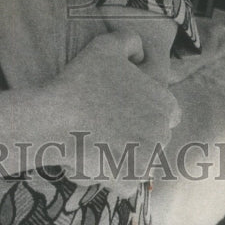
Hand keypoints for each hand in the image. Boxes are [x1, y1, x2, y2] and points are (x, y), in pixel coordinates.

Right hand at [40, 29, 180, 196]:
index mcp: (166, 103)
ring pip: (144, 161)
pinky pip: (128, 183)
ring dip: (128, 156)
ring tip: (101, 145)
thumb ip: (130, 41)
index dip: (147, 109)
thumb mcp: (106, 45)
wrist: (56, 119)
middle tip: (108, 125)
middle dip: (138, 133)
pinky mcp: (130, 181)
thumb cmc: (81, 81)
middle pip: (156, 136)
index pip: (169, 111)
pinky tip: (98, 164)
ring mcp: (148, 160)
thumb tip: (141, 51)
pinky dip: (115, 178)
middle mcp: (163, 134)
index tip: (125, 108)